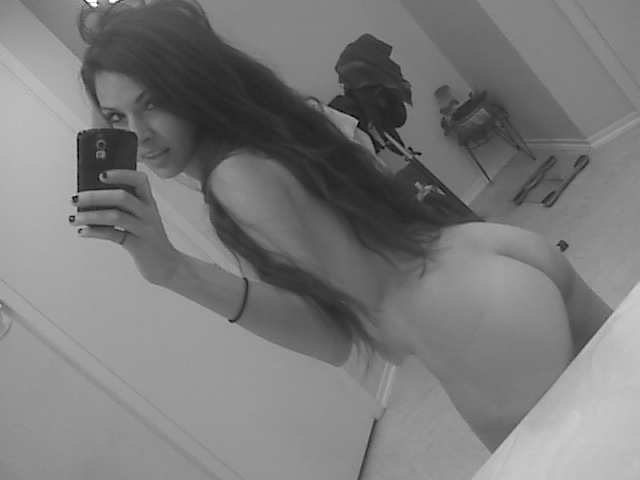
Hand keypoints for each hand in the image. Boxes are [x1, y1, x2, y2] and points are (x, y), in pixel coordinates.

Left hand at [70, 169, 180, 284]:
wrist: (167, 265)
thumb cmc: (150, 241)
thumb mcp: (142, 220)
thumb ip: (126, 208)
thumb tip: (93, 199)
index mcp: (149, 203)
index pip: (139, 180)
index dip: (121, 174)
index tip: (101, 174)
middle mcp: (148, 213)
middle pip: (122, 197)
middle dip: (95, 196)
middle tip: (75, 199)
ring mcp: (144, 229)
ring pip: (115, 216)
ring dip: (90, 215)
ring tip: (74, 218)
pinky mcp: (138, 245)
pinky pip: (113, 235)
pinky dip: (94, 232)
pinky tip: (83, 232)